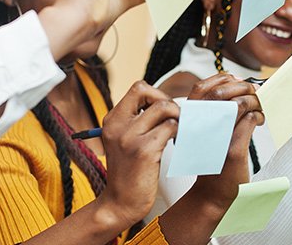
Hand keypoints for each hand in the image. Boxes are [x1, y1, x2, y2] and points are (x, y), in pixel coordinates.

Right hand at [95, 81, 178, 227]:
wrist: (120, 204)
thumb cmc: (129, 173)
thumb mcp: (124, 142)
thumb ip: (136, 121)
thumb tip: (165, 103)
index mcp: (112, 120)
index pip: (138, 87)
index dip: (156, 94)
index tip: (163, 113)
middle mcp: (117, 125)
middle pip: (149, 92)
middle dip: (168, 102)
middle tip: (175, 121)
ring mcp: (129, 137)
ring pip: (164, 108)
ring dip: (177, 118)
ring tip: (178, 132)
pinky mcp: (144, 151)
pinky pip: (170, 127)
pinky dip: (179, 133)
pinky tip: (178, 143)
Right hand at [186, 74, 264, 205]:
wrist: (211, 193)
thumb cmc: (212, 160)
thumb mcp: (205, 132)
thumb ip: (213, 112)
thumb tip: (235, 85)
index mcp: (190, 120)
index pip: (201, 87)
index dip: (222, 79)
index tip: (238, 82)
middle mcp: (200, 127)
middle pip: (220, 92)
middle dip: (243, 87)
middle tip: (255, 93)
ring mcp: (216, 138)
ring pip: (239, 104)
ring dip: (255, 102)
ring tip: (259, 108)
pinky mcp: (232, 150)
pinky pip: (250, 121)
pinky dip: (259, 116)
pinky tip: (260, 120)